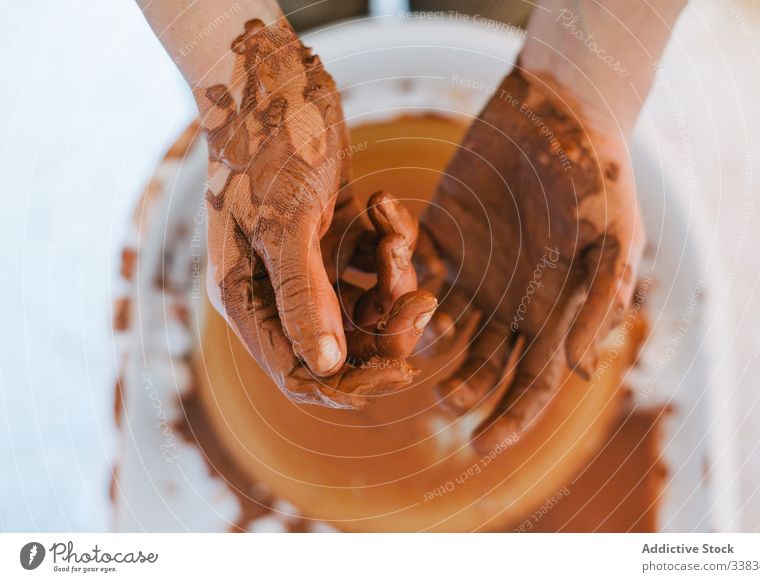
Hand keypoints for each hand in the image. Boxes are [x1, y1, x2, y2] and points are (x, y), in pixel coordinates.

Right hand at [196, 18, 435, 404]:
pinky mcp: (333, 237)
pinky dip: (387, 244)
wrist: (275, 80)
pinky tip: (380, 206)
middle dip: (386, 329)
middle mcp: (273, 288)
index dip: (349, 383)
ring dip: (392, 281)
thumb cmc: (267, 145)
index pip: (297, 370)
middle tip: (423, 302)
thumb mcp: (284, 224)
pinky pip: (373, 265)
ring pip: (364, 305)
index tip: (402, 372)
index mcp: (246, 297)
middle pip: (341, 345)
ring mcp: (305, 263)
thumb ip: (303, 297)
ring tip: (393, 236)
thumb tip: (327, 368)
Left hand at [418, 68, 642, 451]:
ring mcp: (473, 273)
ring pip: (438, 329)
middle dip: (462, 391)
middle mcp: (509, 303)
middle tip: (442, 400)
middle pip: (482, 367)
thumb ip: (598, 302)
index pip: (532, 385)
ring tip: (407, 342)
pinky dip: (396, 279)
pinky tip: (389, 274)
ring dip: (420, 344)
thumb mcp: (612, 240)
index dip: (509, 420)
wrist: (558, 113)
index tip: (480, 447)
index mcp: (552, 312)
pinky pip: (411, 273)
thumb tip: (579, 371)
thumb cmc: (596, 175)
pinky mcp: (440, 239)